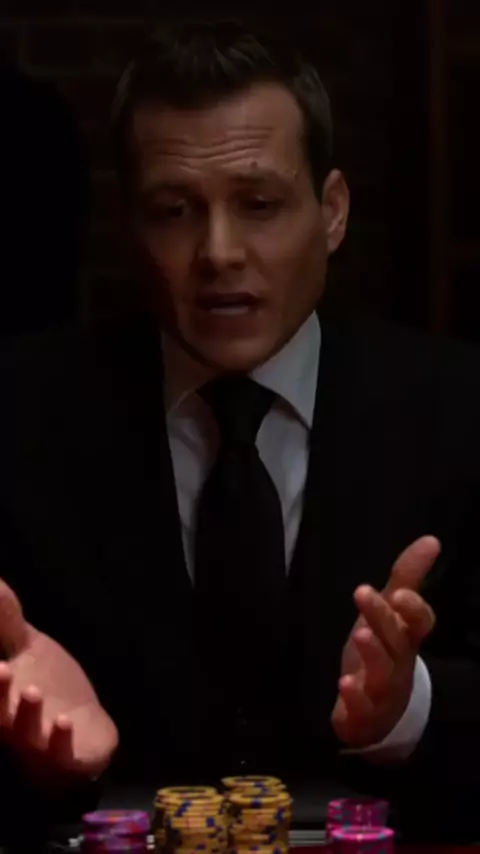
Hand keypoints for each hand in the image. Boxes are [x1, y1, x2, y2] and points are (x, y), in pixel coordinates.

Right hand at [0, 578, 117, 783]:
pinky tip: (63, 720)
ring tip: (32, 691)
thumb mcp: (28, 649)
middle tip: (2, 669)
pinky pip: (62, 757)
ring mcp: (41, 748)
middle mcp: (15, 728)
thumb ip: (7, 624)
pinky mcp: (70, 760)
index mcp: (2, 702)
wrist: (88, 725)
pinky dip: (61, 741)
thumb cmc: (51, 686)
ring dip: (27, 715)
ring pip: (27, 737)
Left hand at [331, 536, 439, 748]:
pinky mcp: (363, 711)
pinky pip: (362, 706)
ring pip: (383, 671)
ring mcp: (383, 689)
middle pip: (396, 640)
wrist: (377, 712)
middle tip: (363, 592)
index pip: (420, 622)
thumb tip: (431, 539)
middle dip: (382, 617)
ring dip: (373, 653)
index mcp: (406, 636)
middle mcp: (399, 661)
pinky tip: (344, 683)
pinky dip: (354, 696)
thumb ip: (407, 576)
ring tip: (360, 633)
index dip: (413, 608)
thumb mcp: (391, 611)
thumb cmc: (384, 650)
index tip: (399, 592)